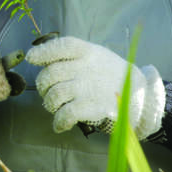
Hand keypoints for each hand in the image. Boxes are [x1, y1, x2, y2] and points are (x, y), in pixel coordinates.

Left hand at [24, 36, 165, 135]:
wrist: (140, 95)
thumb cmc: (111, 74)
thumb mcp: (97, 56)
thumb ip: (73, 56)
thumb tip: (40, 56)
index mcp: (88, 52)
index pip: (62, 46)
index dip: (44, 51)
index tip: (31, 57)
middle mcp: (86, 68)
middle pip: (51, 74)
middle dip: (43, 85)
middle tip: (47, 91)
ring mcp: (88, 88)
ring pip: (54, 95)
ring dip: (49, 104)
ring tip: (54, 107)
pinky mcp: (92, 107)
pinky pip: (66, 114)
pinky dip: (59, 121)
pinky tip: (59, 125)